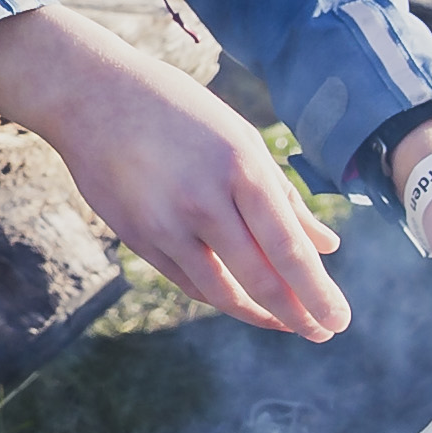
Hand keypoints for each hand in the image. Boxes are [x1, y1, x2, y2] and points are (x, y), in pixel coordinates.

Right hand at [0, 8, 349, 339]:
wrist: (91, 97)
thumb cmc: (178, 111)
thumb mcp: (241, 139)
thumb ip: (284, 197)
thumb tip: (328, 246)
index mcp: (240, 168)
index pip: (289, 248)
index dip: (318, 293)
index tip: (339, 321)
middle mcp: (204, 202)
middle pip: (260, 279)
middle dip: (298, 315)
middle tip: (323, 334)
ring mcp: (166, 225)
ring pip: (222, 291)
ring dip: (259, 315)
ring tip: (286, 324)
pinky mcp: (139, 239)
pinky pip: (189, 281)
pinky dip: (220, 295)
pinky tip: (242, 298)